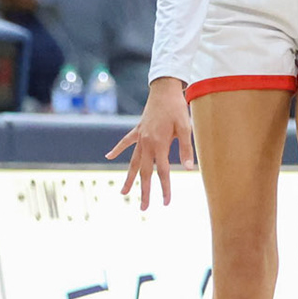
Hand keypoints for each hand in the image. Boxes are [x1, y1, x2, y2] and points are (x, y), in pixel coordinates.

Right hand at [107, 79, 196, 209]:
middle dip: (144, 191)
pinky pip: (125, 142)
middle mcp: (146, 143)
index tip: (166, 202)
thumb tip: (189, 169)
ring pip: (133, 162)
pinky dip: (117, 149)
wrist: (164, 89)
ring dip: (129, 178)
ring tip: (123, 193)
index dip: (165, 188)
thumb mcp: (186, 128)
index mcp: (159, 144)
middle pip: (144, 172)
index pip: (162, 172)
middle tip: (143, 208)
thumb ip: (186, 150)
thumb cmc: (177, 108)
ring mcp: (139, 137)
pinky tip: (108, 156)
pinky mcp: (137, 130)